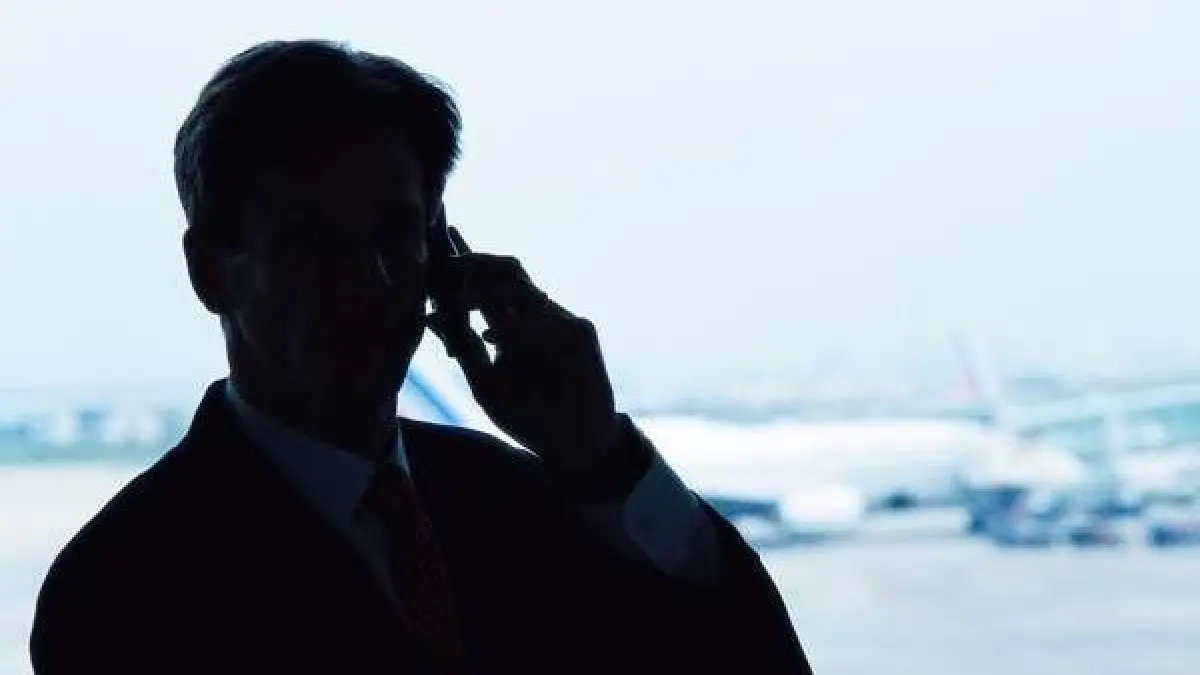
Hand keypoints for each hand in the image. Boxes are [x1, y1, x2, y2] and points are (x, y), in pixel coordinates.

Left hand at [426, 227, 623, 479]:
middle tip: (444, 262)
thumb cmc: (529, 415)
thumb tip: (431, 317)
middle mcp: (534, 316)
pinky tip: (494, 335)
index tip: (437, 238)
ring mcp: (559, 321)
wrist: (574, 445)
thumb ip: (464, 349)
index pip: (482, 284)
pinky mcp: (581, 332)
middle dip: (472, 261)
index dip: (461, 260)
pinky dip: (516, 325)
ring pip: (521, 287)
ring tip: (457, 300)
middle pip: (505, 270)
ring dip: (485, 290)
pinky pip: (544, 318)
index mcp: (508, 325)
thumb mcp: (484, 383)